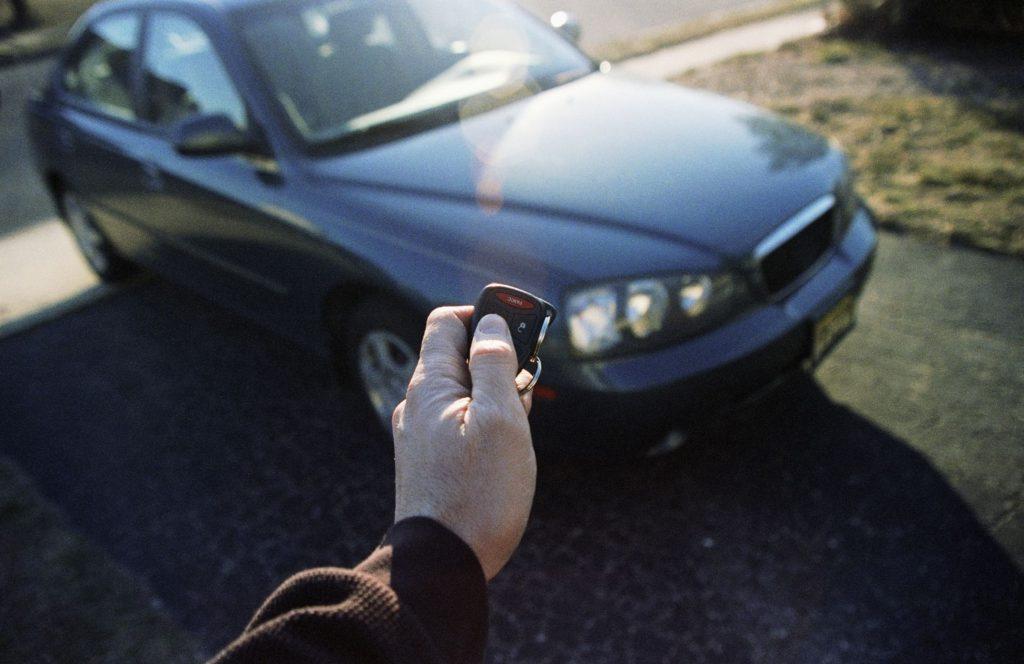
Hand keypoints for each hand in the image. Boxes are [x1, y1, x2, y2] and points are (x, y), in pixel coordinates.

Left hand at [392, 307, 535, 580]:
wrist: (444, 564)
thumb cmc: (478, 493)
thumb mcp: (500, 419)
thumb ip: (494, 365)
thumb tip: (492, 327)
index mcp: (429, 386)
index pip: (447, 322)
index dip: (484, 316)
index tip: (519, 330)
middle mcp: (418, 405)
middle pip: (458, 356)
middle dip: (498, 360)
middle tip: (528, 384)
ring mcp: (421, 434)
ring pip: (463, 391)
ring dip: (496, 394)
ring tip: (521, 420)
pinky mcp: (430, 461)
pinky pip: (459, 422)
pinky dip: (486, 420)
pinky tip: (507, 444)